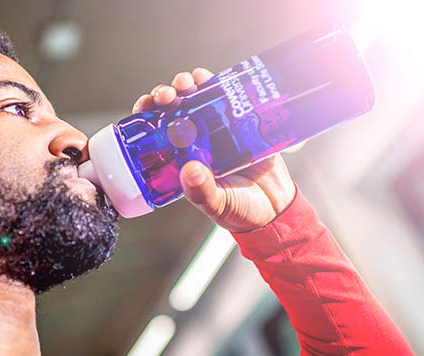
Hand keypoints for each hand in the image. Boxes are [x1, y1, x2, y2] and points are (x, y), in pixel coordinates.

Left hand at [132, 68, 296, 232]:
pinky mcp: (241, 123)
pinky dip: (215, 84)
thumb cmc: (239, 210)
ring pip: (196, 99)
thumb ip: (202, 191)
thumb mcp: (217, 204)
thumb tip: (189, 170)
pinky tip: (207, 77)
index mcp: (181, 158)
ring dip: (187, 85)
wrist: (276, 208)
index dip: (147, 115)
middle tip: (168, 94)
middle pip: (172, 109)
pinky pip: (225, 98)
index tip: (147, 105)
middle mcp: (195, 141)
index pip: (155, 131)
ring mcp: (217, 129)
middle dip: (166, 95)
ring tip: (186, 82)